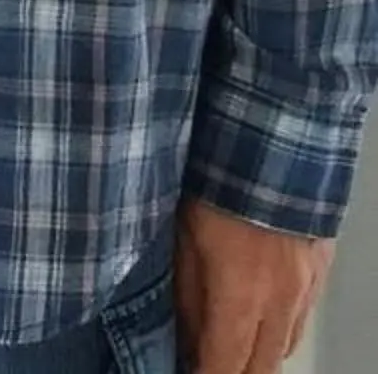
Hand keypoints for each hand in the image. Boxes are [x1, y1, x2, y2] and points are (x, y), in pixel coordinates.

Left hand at [175, 198, 330, 373]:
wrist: (273, 148)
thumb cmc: (214, 186)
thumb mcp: (182, 239)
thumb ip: (187, 295)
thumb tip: (188, 337)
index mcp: (240, 298)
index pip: (225, 365)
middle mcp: (279, 304)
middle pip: (261, 368)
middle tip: (210, 368)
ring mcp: (305, 292)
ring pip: (284, 347)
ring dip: (258, 356)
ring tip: (231, 351)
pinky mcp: (319, 276)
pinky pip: (300, 319)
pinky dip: (279, 331)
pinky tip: (261, 321)